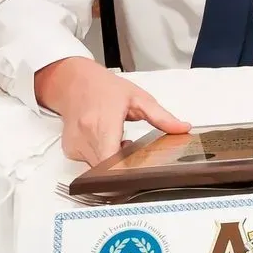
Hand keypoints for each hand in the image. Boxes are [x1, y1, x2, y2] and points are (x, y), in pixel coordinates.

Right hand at [35, 56, 189, 166]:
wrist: (74, 82)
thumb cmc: (105, 88)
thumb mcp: (139, 98)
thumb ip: (162, 117)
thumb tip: (182, 128)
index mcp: (103, 122)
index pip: (111, 159)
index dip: (126, 170)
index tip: (139, 170)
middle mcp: (86, 135)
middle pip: (107, 168)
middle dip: (124, 166)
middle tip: (135, 151)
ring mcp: (75, 145)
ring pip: (98, 168)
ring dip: (114, 162)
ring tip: (122, 142)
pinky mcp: (70, 150)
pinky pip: (89, 163)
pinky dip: (102, 158)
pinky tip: (109, 143)